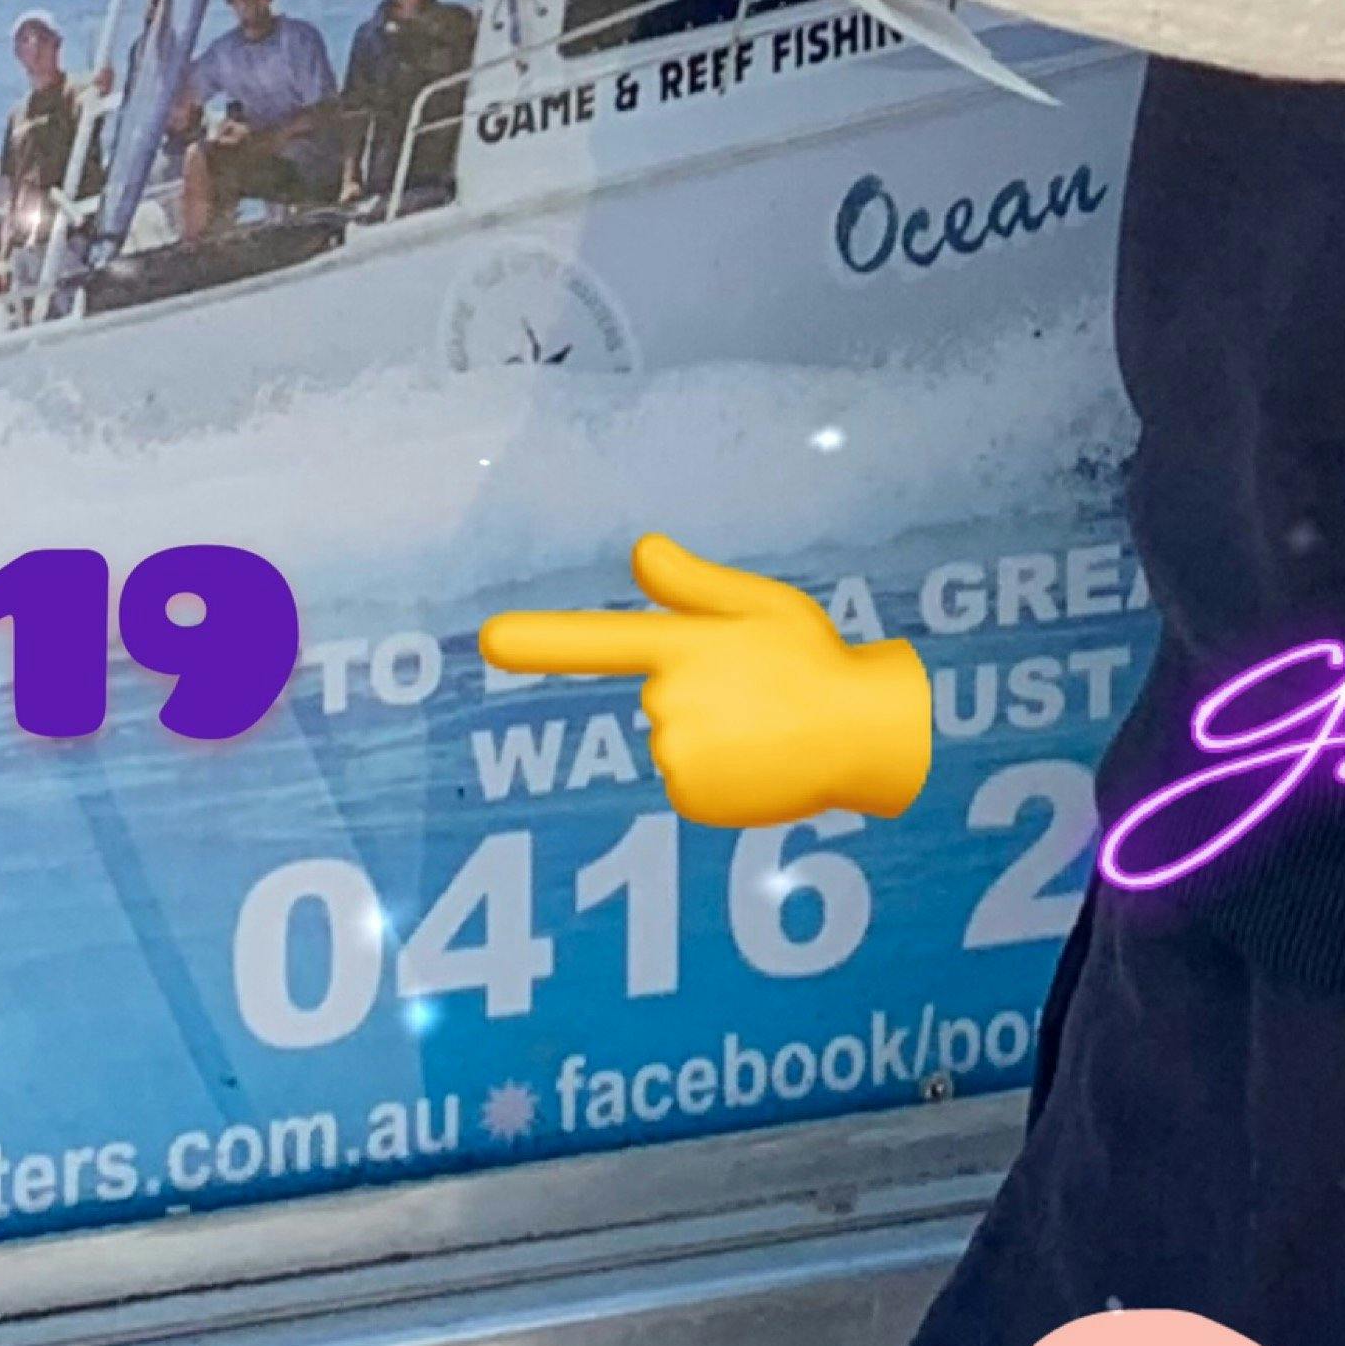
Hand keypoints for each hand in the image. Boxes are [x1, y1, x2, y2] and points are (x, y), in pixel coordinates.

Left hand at [481, 535, 931, 827]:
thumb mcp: (759, 605)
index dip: (539, 641)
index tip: (484, 641)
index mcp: (684, 644)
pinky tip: (759, 758)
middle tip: (759, 688)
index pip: (599, 641)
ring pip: (673, 736)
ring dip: (712, 731)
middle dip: (700, 689)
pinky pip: (686, 778)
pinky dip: (717, 771)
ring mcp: (677, 752)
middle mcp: (669, 699)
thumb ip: (694, 584)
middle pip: (659, 691)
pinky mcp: (689, 795)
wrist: (860, 731)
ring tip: (765, 725)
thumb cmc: (813, 657)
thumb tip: (638, 550)